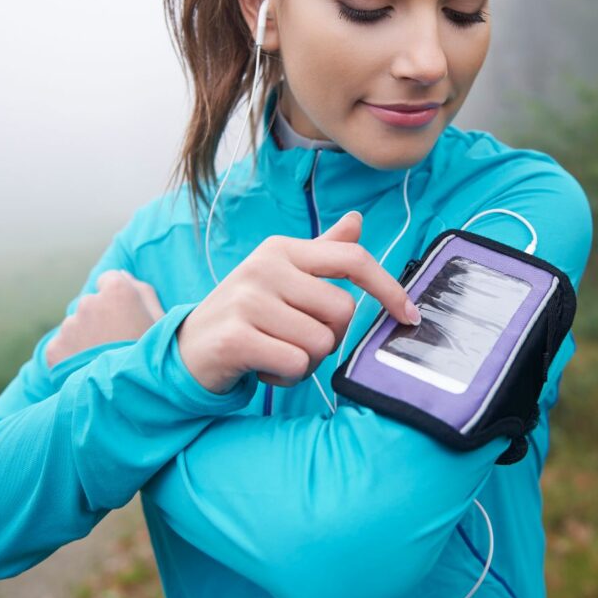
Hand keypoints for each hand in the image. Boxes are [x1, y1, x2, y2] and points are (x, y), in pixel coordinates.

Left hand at [45, 269, 164, 367]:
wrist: (134, 393)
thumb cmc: (155, 354)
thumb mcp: (160, 318)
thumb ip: (141, 290)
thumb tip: (122, 274)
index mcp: (117, 290)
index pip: (109, 279)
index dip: (118, 298)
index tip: (125, 316)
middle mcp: (89, 302)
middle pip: (91, 303)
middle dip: (99, 317)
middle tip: (116, 342)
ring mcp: (69, 326)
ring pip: (76, 325)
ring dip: (85, 336)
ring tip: (104, 359)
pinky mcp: (55, 348)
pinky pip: (62, 345)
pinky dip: (71, 355)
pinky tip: (89, 368)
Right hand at [175, 211, 420, 394]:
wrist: (187, 349)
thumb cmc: (247, 313)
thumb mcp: (282, 276)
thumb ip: (323, 251)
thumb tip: (356, 220)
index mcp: (283, 250)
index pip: (352, 260)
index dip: (388, 288)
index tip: (410, 314)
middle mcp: (265, 268)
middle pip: (343, 311)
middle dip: (330, 337)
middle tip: (297, 339)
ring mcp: (247, 301)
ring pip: (321, 343)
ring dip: (306, 362)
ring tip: (276, 352)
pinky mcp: (235, 337)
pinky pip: (295, 365)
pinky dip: (287, 378)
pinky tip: (264, 368)